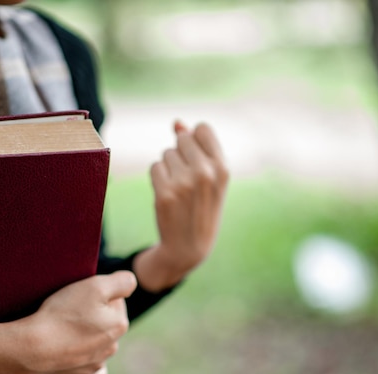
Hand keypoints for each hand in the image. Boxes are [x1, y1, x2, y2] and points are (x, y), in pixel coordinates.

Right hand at [0, 271, 135, 373]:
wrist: (33, 347)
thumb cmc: (63, 313)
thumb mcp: (95, 286)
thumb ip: (122, 281)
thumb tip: (131, 282)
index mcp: (120, 324)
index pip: (116, 300)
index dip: (98, 294)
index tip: (80, 296)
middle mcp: (113, 346)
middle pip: (106, 321)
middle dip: (94, 314)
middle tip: (70, 310)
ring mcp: (97, 364)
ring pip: (98, 342)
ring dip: (87, 334)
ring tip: (66, 328)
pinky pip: (90, 366)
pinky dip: (85, 359)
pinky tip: (74, 351)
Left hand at [134, 121, 228, 291]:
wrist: (189, 246)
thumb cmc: (202, 206)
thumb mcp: (210, 178)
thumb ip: (197, 147)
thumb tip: (177, 123)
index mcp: (222, 168)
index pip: (202, 129)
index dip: (195, 141)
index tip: (197, 160)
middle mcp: (205, 173)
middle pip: (181, 138)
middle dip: (181, 154)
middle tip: (188, 178)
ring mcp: (184, 183)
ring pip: (166, 153)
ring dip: (169, 167)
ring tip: (179, 189)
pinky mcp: (165, 193)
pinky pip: (155, 167)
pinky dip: (158, 178)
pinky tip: (167, 194)